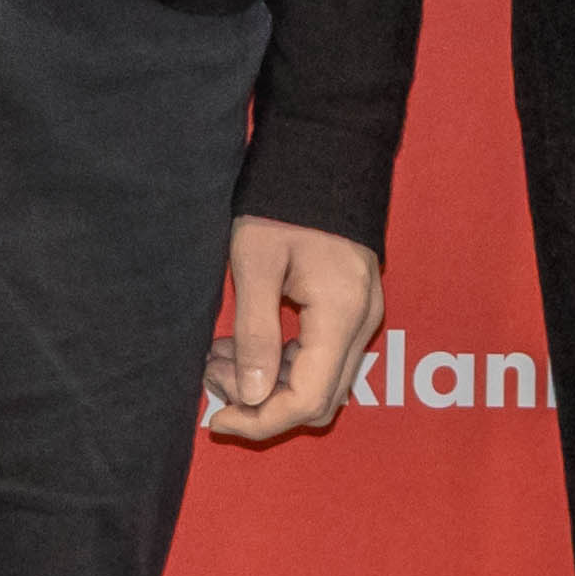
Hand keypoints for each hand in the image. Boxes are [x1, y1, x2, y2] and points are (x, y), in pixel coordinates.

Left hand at [205, 215, 378, 442]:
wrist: (323, 154)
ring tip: (217, 356)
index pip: (307, 400)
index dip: (259, 421)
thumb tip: (249, 397)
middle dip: (261, 404)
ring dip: (269, 383)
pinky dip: (281, 362)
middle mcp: (362, 323)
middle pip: (318, 401)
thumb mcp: (256, 264)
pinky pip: (321, 357)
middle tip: (212, 376)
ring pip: (319, 382)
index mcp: (341, 314)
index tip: (216, 419)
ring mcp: (362, 316)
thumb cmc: (285, 203)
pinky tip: (242, 343)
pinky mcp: (351, 309)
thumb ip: (255, 334)